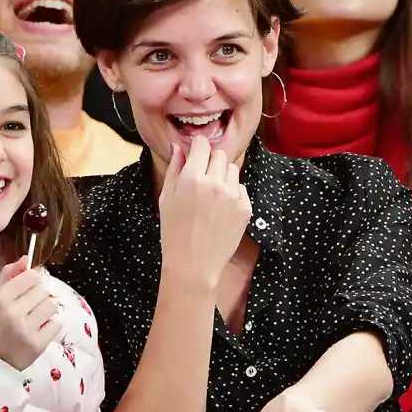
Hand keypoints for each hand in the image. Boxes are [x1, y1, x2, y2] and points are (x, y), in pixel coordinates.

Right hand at [0, 258, 59, 371]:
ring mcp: (26, 328)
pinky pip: (56, 324)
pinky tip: (38, 331)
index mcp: (0, 298)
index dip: (32, 281)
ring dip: (46, 311)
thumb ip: (8, 276)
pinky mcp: (38, 344)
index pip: (30, 276)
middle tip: (28, 309)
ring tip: (34, 319)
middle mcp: (13, 312)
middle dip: (38, 298)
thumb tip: (26, 258)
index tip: (28, 290)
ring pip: (51, 305)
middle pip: (43, 290)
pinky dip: (50, 327)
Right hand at [158, 137, 251, 290]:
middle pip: (219, 155)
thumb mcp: (166, 200)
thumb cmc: (174, 234)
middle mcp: (214, 182)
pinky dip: (232, 194)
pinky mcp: (244, 208)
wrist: (193, 267)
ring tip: (212, 196)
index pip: (202, 144)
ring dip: (223, 176)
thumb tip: (178, 146)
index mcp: (191, 178)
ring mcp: (232, 196)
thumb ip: (174, 169)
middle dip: (211, 162)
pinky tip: (221, 211)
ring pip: (232, 170)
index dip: (198, 147)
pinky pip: (241, 189)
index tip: (196, 154)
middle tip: (203, 179)